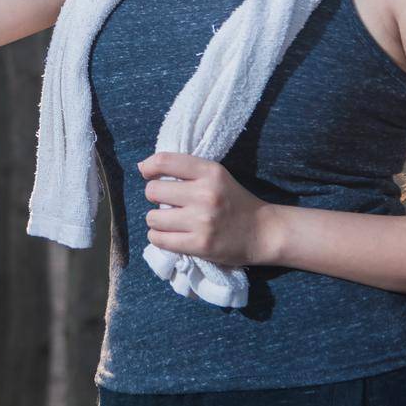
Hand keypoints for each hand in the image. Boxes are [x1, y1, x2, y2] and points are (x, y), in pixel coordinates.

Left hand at [139, 151, 278, 267]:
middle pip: (153, 191)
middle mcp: (205, 194)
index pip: (165, 161)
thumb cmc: (234, 201)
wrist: (263, 232)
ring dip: (156, 220)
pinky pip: (159, 239)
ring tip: (170, 221)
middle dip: (155, 197)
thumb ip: (186, 169)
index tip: (147, 173)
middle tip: (167, 203)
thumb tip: (142, 166)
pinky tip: (170, 235)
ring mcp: (202, 221)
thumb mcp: (216, 175)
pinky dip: (159, 237)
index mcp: (210, 172)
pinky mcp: (200, 245)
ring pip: (152, 217)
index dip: (148, 166)